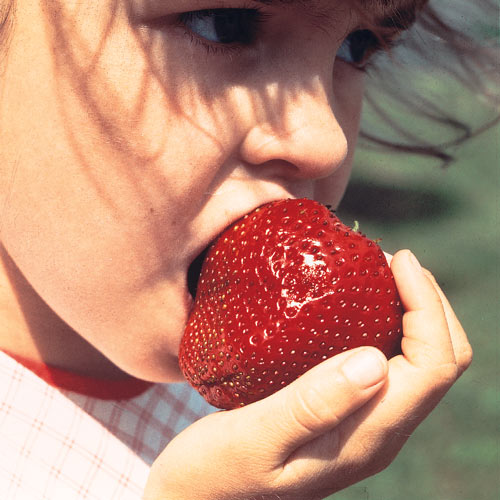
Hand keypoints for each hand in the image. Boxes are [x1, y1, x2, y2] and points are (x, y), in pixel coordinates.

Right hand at [144, 250, 471, 499]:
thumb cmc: (216, 473)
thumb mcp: (254, 438)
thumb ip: (312, 405)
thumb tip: (376, 362)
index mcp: (368, 437)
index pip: (434, 366)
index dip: (427, 307)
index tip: (395, 259)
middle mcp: (378, 432)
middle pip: (440, 362)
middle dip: (429, 303)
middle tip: (390, 259)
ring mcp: (365, 423)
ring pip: (418, 362)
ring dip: (410, 313)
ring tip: (376, 273)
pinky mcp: (345, 413)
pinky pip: (388, 364)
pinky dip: (384, 325)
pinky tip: (349, 304)